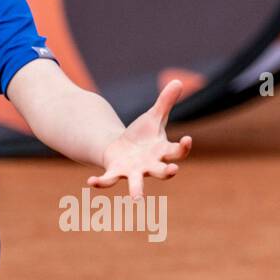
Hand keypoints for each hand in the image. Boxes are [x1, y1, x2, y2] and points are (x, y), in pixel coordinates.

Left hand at [88, 79, 191, 198]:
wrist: (123, 148)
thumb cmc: (143, 134)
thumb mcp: (154, 116)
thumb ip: (165, 102)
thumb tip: (179, 81)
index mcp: (162, 151)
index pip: (178, 151)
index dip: (184, 147)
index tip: (188, 139)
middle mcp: (151, 165)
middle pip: (162, 171)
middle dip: (167, 172)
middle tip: (172, 170)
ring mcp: (134, 171)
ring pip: (137, 183)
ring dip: (136, 190)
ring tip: (136, 199)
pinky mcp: (116, 173)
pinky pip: (109, 180)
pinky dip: (100, 182)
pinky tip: (90, 182)